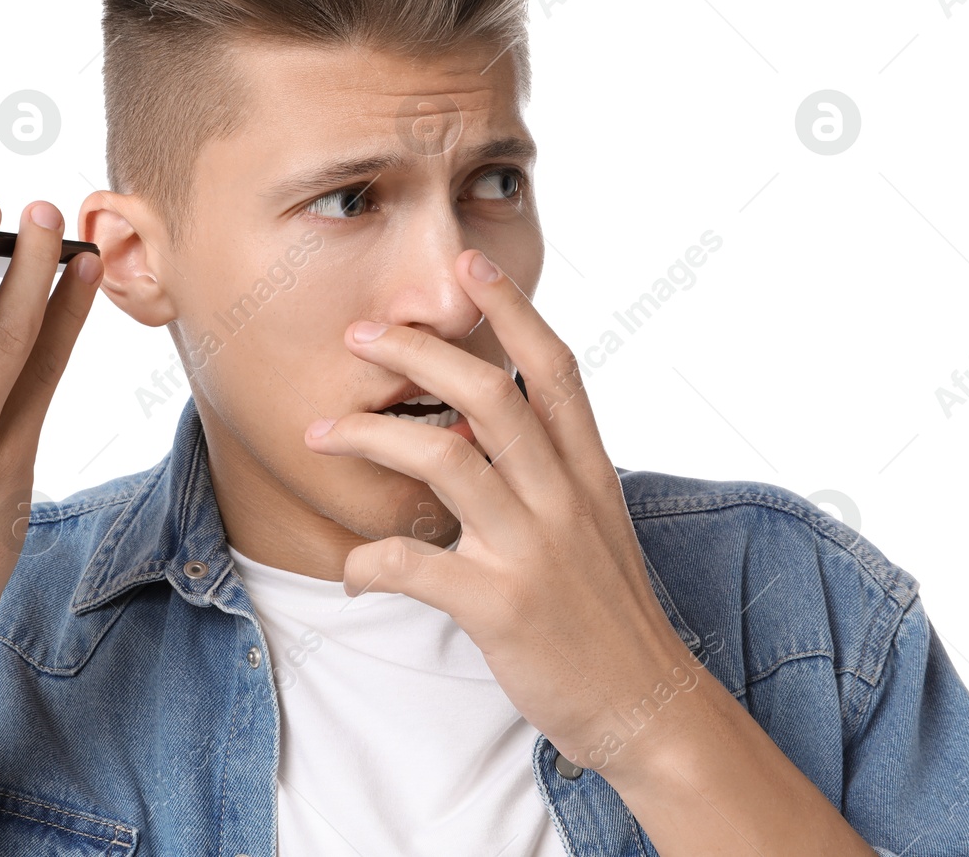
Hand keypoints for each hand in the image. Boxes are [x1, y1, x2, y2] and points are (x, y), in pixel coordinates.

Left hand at [304, 248, 697, 775]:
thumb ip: (548, 470)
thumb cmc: (607, 614)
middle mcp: (563, 498)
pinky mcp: (501, 605)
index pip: (553, 369)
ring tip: (320, 434)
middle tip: (360, 335)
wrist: (648, 707)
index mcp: (587, 472)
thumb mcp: (595, 525)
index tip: (469, 263)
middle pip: (486, 394)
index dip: (512, 309)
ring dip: (369, 438)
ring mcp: (532, 549)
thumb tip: (481, 421)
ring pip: (443, 458)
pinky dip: (368, 560)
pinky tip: (351, 568)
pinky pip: (413, 563)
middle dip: (416, 353)